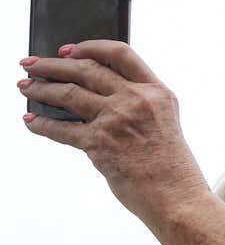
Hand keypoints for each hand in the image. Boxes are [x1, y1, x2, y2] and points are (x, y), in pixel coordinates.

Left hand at [19, 41, 208, 219]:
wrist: (177, 197)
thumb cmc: (171, 167)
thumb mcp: (163, 123)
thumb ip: (137, 104)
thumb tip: (94, 96)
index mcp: (156, 92)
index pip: (119, 53)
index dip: (89, 47)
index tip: (69, 50)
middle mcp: (135, 100)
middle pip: (85, 69)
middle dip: (52, 65)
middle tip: (32, 65)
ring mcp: (116, 119)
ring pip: (67, 93)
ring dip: (40, 89)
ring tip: (27, 87)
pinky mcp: (99, 142)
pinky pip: (60, 129)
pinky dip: (41, 125)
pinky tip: (32, 121)